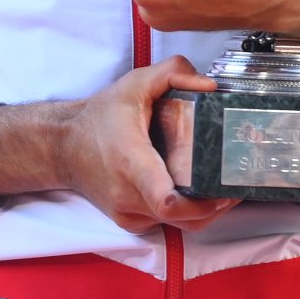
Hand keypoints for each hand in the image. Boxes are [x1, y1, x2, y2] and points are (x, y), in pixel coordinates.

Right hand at [55, 56, 239, 234]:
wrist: (63, 147)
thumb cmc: (99, 118)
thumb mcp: (134, 83)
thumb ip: (173, 73)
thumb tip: (211, 86)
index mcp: (132, 161)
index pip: (166, 199)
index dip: (198, 203)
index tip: (222, 191)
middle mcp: (129, 195)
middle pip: (184, 217)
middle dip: (216, 205)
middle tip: (236, 184)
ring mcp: (129, 213)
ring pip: (180, 225)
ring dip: (205, 211)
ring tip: (223, 188)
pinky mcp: (131, 222)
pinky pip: (168, 224)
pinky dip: (186, 212)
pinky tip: (194, 191)